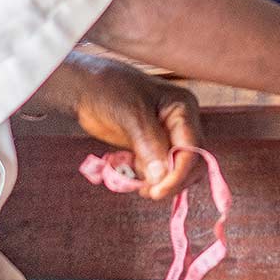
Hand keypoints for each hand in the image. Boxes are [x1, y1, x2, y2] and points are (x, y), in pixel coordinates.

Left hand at [32, 53, 201, 199]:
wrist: (86, 88)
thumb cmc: (109, 91)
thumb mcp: (131, 113)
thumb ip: (148, 144)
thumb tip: (162, 177)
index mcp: (183, 109)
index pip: (193, 149)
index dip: (178, 174)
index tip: (157, 191)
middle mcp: (181, 124)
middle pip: (190, 164)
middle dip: (171, 181)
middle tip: (146, 191)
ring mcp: (167, 137)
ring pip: (176, 171)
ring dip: (159, 183)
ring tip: (136, 182)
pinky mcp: (153, 148)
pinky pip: (160, 172)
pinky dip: (148, 179)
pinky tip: (131, 172)